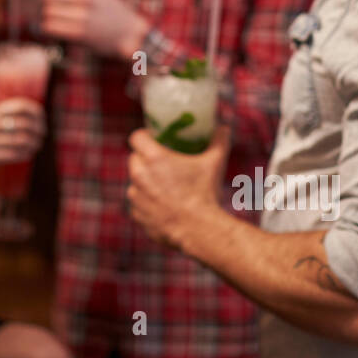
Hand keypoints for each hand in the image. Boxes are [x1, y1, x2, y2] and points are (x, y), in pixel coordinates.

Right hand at [0, 98, 45, 166]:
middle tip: (42, 134)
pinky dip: (26, 154)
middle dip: (39, 130)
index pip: (21, 106)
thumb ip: (7, 112)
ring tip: (37, 144)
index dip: (36, 112)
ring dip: (35, 143)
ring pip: (22, 140)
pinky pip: (14, 155)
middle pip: (24, 124)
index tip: (42, 118)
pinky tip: (28, 153)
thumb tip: (38, 114)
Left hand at [31, 0, 150, 58]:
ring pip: (46, 12)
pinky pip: (51, 27)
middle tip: (33, 6)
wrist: (129, 32)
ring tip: (39, 17)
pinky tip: (47, 28)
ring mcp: (82, 16)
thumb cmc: (110, 9)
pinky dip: (44, 28)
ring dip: (38, 16)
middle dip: (36, 2)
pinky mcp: (80, 33)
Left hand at [126, 125, 230, 251]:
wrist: (200, 230)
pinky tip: (163, 206)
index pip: (136, 137)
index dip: (144, 136)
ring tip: (165, 187)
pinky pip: (137, 203)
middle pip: (134, 158)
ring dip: (145, 181)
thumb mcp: (215, 163)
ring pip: (134, 182)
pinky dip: (146, 203)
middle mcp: (139, 175)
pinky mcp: (136, 215)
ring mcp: (136, 196)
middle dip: (145, 159)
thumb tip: (223, 128)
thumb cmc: (205, 193)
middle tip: (162, 164)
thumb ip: (219, 142)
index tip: (154, 139)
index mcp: (154, 158)